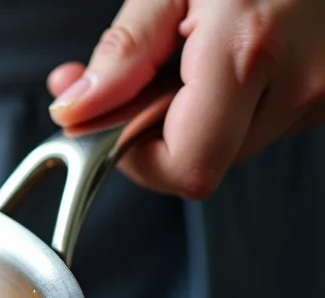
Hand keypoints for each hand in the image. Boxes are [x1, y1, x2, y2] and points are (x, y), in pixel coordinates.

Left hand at [46, 0, 324, 198]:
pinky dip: (230, 106)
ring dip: (194, 119)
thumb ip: (124, 50)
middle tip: (136, 86)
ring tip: (190, 60)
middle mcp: (296, 85)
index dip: (137, 158)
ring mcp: (319, 96)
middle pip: (202, 163)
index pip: (185, 167)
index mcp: (248, 53)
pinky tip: (227, 61)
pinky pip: (261, 124)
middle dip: (156, 133)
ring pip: (230, 147)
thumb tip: (77, 110)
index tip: (111, 124)